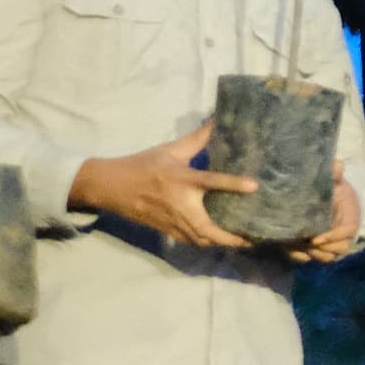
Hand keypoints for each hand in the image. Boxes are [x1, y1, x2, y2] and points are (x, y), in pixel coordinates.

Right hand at [70, 121, 254, 248]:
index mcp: (182, 179)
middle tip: (255, 237)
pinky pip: (191, 241)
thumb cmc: (142, 165)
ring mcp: (172, 221)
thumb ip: (196, 140)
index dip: (234, 184)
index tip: (255, 186)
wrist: (109, 186)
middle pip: (207, 229)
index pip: (211, 182)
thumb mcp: (169, 150)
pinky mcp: (167, 230)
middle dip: (231, 237)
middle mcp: (179, 204)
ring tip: (244, 241)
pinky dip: (207, 243)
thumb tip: (216, 122)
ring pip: (201, 240)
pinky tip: (221, 240)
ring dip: (222, 242)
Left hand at [293, 164, 359, 263]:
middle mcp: (343, 239)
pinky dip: (300, 255)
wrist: (339, 204)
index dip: (329, 237)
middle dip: (316, 248)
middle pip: (332, 251)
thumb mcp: (337, 182)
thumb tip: (337, 163)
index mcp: (350, 223)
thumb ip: (335, 175)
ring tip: (292, 244)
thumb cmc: (337, 193)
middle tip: (298, 241)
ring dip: (307, 253)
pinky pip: (311, 259)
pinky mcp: (319, 251)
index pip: (343, 234)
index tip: (314, 238)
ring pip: (322, 257)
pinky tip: (288, 247)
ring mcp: (332, 247)